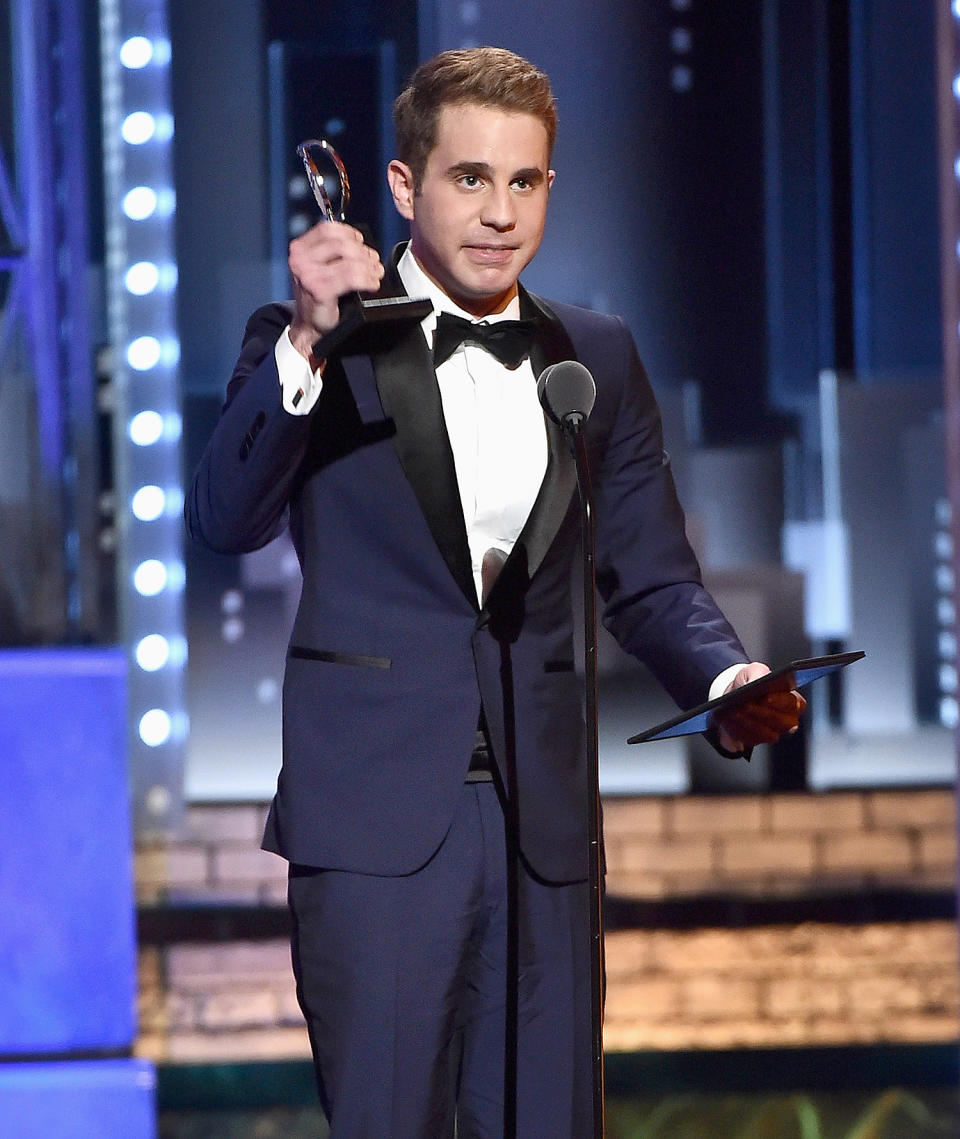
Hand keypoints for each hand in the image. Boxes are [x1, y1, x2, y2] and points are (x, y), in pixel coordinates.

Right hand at [287, 222, 384, 360]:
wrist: (309, 326)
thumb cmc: (316, 297)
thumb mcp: (317, 267)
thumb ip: (331, 252)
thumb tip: (359, 243)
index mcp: (299, 249)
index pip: (328, 229)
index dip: (349, 233)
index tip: (360, 242)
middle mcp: (300, 259)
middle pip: (342, 243)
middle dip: (363, 252)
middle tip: (373, 263)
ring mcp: (308, 274)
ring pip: (350, 260)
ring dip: (368, 267)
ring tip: (375, 274)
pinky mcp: (319, 289)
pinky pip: (352, 277)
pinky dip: (367, 279)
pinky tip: (372, 284)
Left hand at [714, 662, 805, 753]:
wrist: (734, 695)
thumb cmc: (750, 682)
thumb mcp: (754, 670)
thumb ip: (759, 672)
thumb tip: (756, 682)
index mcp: (793, 701)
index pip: (794, 704)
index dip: (779, 701)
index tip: (765, 697)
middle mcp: (788, 720)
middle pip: (780, 721)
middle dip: (761, 712)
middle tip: (745, 705)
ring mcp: (774, 732)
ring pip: (766, 733)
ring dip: (749, 722)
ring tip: (735, 711)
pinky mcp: (758, 739)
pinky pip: (751, 739)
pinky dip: (739, 730)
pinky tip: (730, 720)